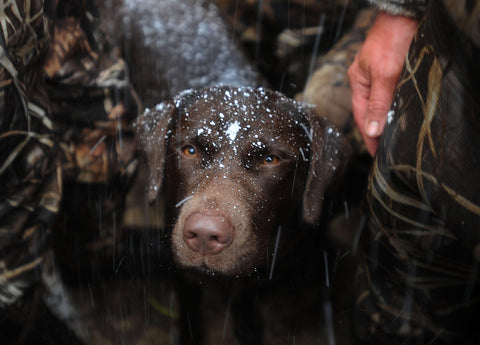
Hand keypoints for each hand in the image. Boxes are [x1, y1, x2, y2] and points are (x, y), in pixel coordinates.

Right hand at [348, 12, 417, 155]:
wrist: (404, 14)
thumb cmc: (392, 40)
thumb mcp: (385, 75)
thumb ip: (378, 104)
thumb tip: (371, 131)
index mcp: (358, 83)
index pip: (362, 118)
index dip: (369, 137)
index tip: (376, 154)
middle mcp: (364, 81)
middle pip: (368, 112)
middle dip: (374, 132)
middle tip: (384, 150)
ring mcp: (375, 75)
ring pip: (378, 104)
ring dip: (382, 119)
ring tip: (389, 137)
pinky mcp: (388, 70)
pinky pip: (386, 94)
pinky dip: (390, 107)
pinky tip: (395, 113)